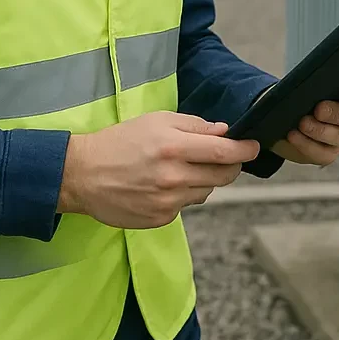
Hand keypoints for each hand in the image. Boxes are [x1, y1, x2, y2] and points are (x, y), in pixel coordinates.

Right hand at [58, 112, 259, 229]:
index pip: (224, 152)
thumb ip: (193, 125)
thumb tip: (223, 131)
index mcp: (174, 147)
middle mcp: (174, 177)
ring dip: (205, 179)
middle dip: (230, 165)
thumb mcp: (156, 120)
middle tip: (224, 156)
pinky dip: (185, 193)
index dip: (244, 149)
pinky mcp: (161, 219)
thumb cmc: (120, 141)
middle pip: (223, 176)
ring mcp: (168, 202)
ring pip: (206, 191)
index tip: (254, 146)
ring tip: (183, 167)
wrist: (84, 174)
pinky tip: (165, 184)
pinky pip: (187, 205)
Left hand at [272, 80, 338, 166]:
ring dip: (319, 130)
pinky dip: (305, 143)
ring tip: (302, 123)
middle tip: (318, 109)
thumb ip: (313, 82)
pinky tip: (293, 135)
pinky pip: (321, 152)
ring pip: (338, 137)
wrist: (287, 123)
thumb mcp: (307, 86)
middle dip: (335, 113)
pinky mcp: (328, 153)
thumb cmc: (302, 98)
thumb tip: (306, 82)